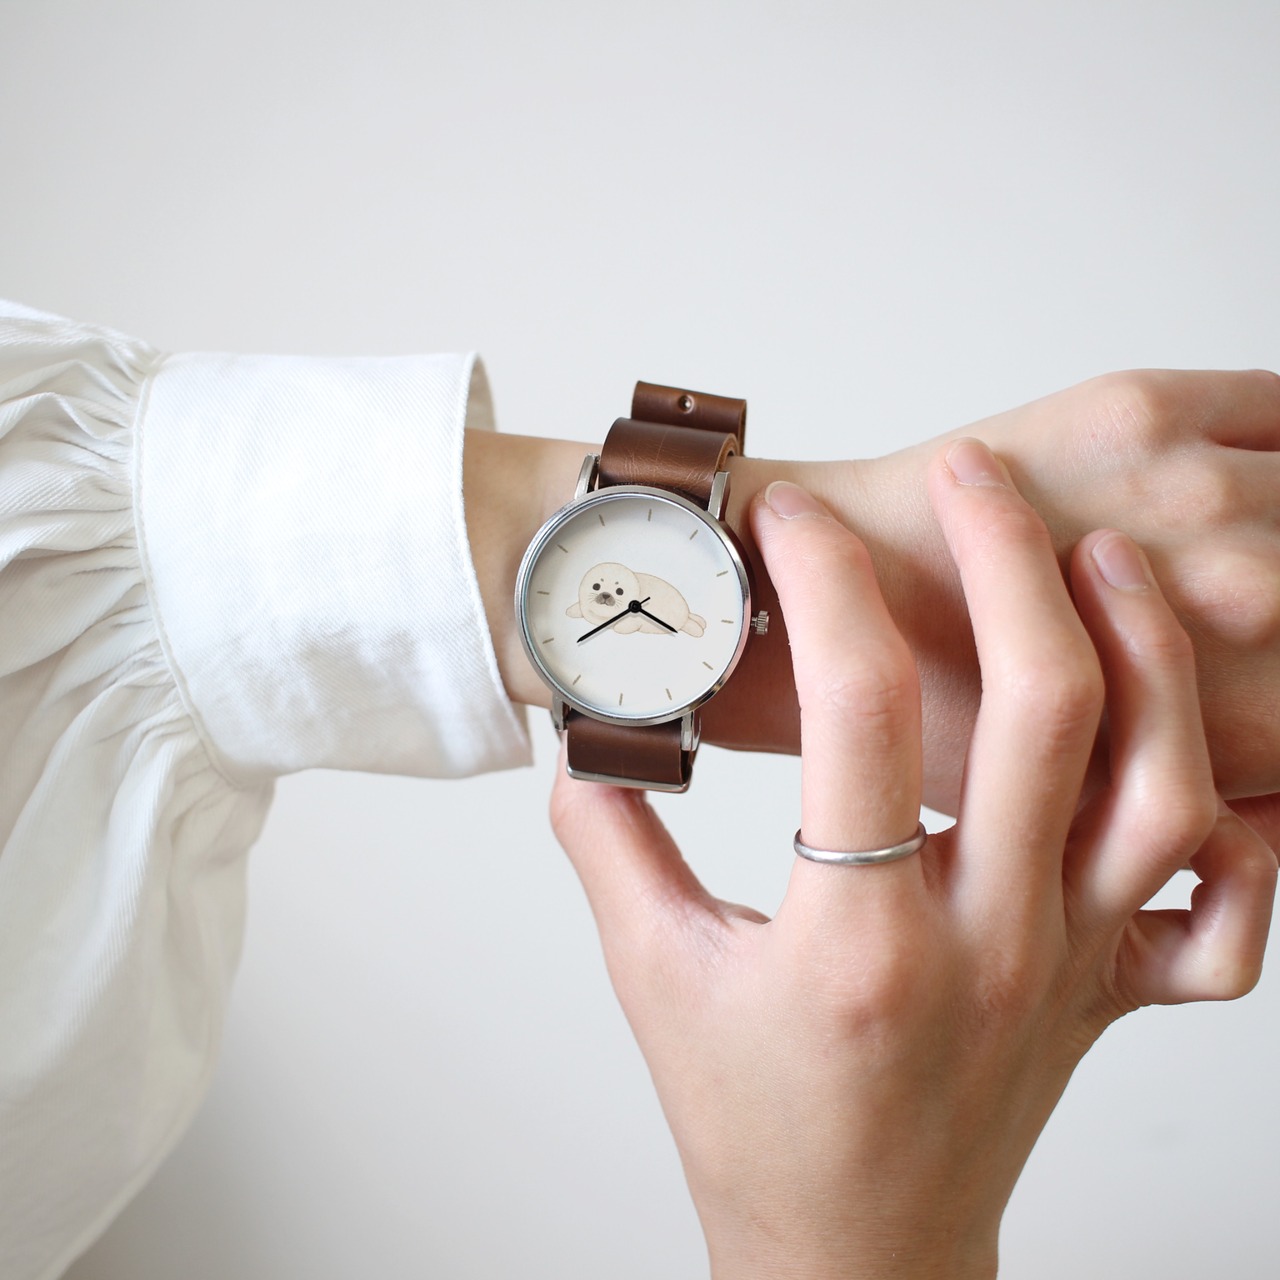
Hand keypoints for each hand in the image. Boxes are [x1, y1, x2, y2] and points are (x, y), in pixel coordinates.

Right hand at [551, 444, 1274, 1278]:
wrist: (853, 1252)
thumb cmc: (753, 1122)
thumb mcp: (652, 977)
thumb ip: (610, 844)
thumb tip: (580, 739)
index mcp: (858, 938)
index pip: (855, 708)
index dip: (824, 582)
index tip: (789, 519)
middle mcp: (987, 941)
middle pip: (1042, 710)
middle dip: (1009, 559)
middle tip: (973, 474)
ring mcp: (1069, 968)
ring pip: (1159, 789)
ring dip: (1144, 654)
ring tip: (1100, 558)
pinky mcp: (1115, 995)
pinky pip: (1227, 914)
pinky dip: (1241, 825)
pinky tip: (1200, 746)